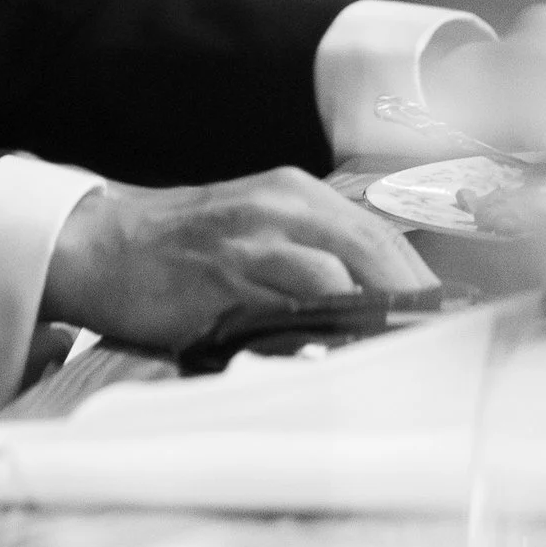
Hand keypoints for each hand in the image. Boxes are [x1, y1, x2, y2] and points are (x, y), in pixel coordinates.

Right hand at [40, 166, 435, 354]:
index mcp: (291, 192)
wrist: (98, 245)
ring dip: (379, 315)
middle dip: (414, 299)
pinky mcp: (226, 275)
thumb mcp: (251, 232)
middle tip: (440, 343)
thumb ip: (307, 257)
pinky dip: (329, 327)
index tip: (447, 318)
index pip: (378, 233)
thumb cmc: (178, 249)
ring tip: (405, 354)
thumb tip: (370, 307)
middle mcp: (279, 204)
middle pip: (373, 249)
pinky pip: (294, 302)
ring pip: (341, 274)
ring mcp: (253, 237)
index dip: (419, 277)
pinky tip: (347, 353)